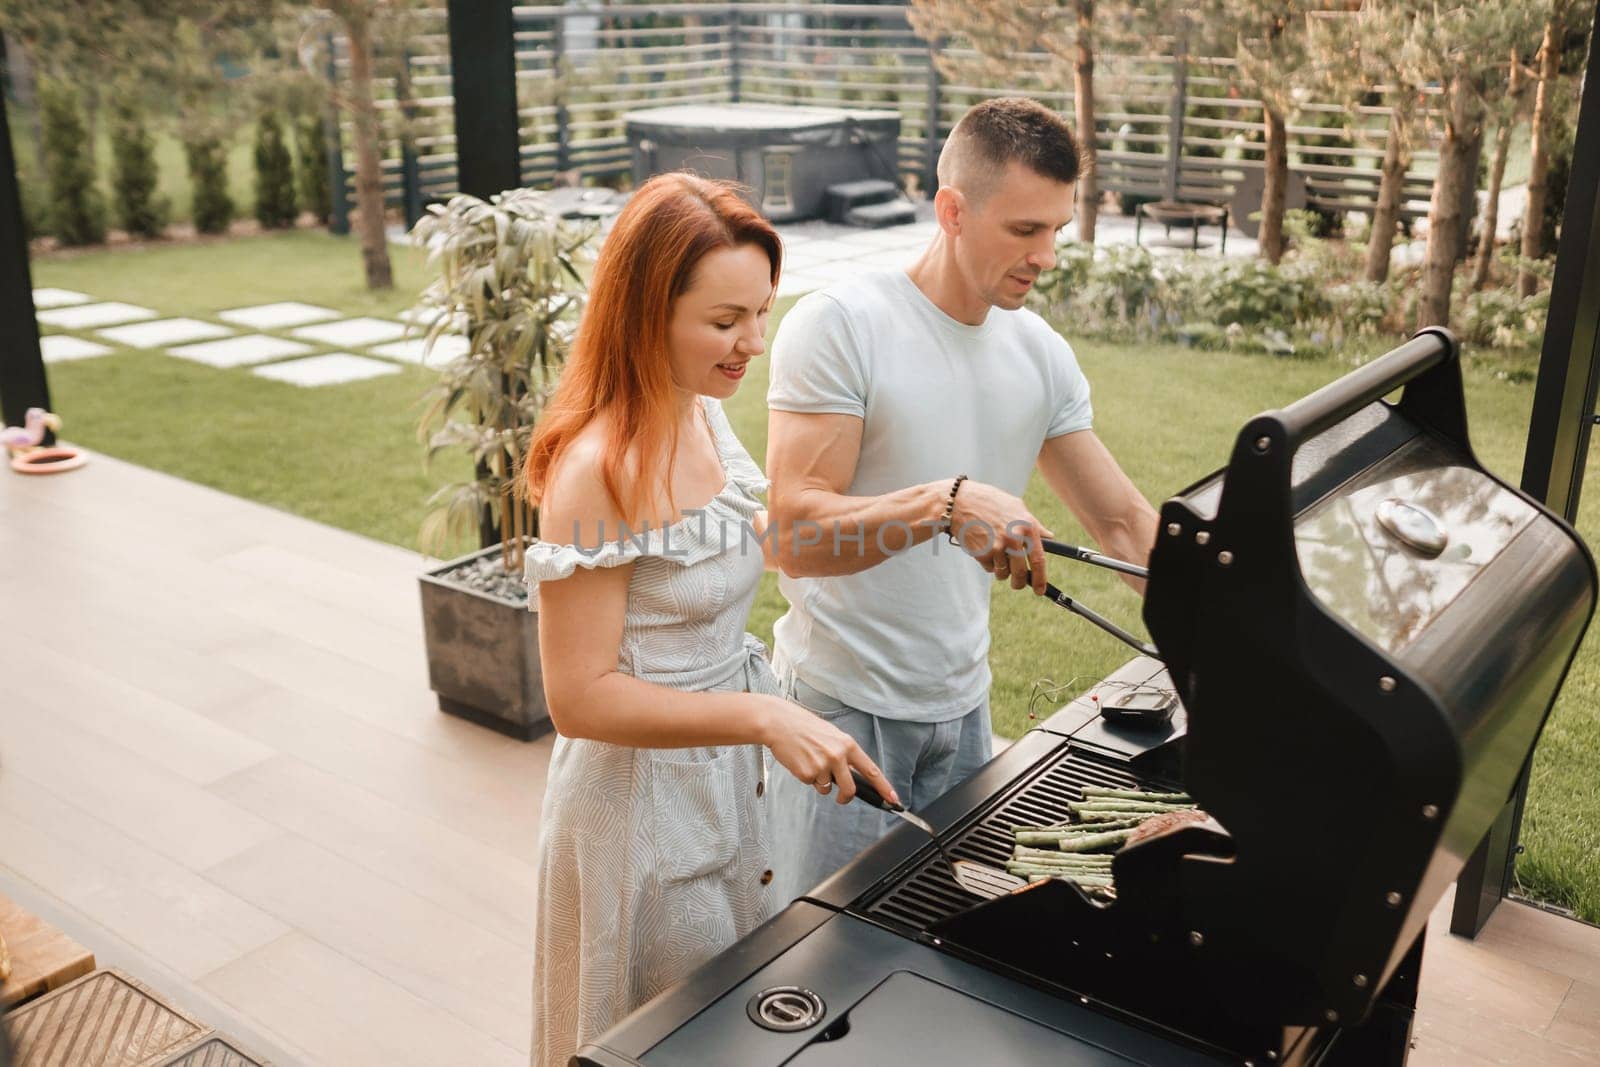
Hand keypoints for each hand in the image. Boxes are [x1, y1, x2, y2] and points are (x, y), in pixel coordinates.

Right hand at [755, 696, 898, 805]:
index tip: (894, 800)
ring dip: (819, 781)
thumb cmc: (804, 727)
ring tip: (809, 761)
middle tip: (841, 798)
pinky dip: (805, 776)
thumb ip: (843, 753)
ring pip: (826, 788)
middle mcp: (838, 755)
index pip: (871, 770)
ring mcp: (823, 765)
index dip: (884, 787)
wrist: (779, 722)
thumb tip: (851, 774)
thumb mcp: (830, 735)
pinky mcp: (807, 773)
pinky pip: (811, 783)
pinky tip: (799, 760)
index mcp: (847, 744)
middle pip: (850, 789)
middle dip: (845, 797)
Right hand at [948, 479, 1051, 594]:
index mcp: (1027, 527)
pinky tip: (983, 547)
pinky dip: (988, 563)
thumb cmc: (990, 502)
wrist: (959, 502)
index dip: (1041, 579)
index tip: (1040, 590)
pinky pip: (989, 568)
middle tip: (1017, 584)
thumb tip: (1049, 537)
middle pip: (1020, 573)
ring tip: (994, 553)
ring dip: (1000, 569)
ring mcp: (997, 547)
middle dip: (1019, 582)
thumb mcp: (1016, 507)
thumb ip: (1034, 524)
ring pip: (1003, 572)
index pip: (1039, 560)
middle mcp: (1014, 538)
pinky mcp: (982, 553)